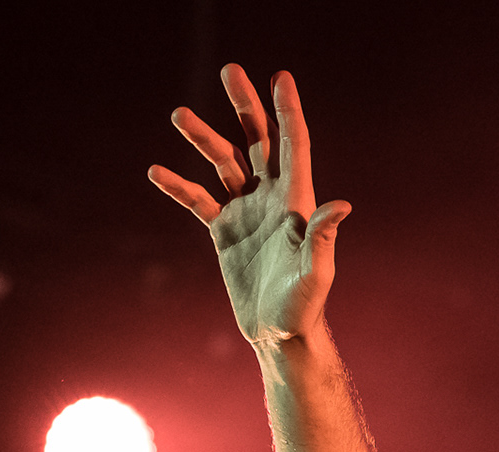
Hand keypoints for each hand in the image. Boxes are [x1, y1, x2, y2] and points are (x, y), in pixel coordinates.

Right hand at [149, 65, 349, 346]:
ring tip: (179, 113)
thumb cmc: (304, 306)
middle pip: (257, 140)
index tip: (279, 76)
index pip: (293, 145)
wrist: (278, 333)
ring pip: (223, 162)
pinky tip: (156, 171)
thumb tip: (342, 205)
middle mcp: (272, 198)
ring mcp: (246, 211)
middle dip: (245, 105)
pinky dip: (178, 185)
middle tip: (230, 70)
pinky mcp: (224, 230)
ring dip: (203, 138)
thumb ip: (323, 238)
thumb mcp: (316, 273)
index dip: (287, 110)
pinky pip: (198, 199)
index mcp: (297, 201)